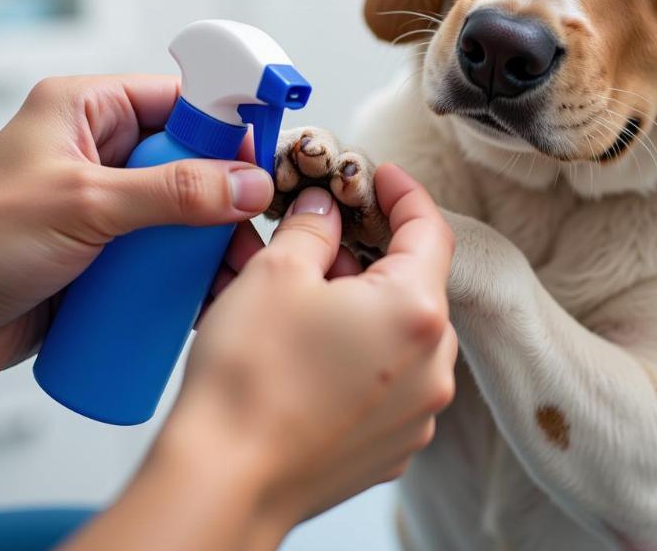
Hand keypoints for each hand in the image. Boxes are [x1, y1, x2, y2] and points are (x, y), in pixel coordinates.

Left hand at [0, 75, 273, 378]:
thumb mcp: (83, 204)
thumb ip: (171, 191)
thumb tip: (246, 184)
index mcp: (89, 112)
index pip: (181, 99)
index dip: (227, 123)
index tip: (264, 154)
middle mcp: (103, 153)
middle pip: (193, 159)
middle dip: (228, 195)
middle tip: (253, 225)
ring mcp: (109, 204)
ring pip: (186, 210)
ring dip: (215, 239)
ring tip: (236, 269)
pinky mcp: (111, 250)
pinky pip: (167, 251)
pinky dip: (192, 270)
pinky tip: (210, 290)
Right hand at [94, 164, 455, 550]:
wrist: (224, 482)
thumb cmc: (251, 378)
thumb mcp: (278, 272)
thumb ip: (314, 226)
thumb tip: (326, 210)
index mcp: (415, 312)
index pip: (430, 230)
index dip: (405, 193)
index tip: (382, 176)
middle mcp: (432, 366)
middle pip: (411, 283)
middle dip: (366, 253)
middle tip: (319, 238)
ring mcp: (416, 411)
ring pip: (395, 330)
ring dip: (355, 301)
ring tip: (300, 291)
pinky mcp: (390, 443)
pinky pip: (384, 375)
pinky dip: (354, 347)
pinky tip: (307, 342)